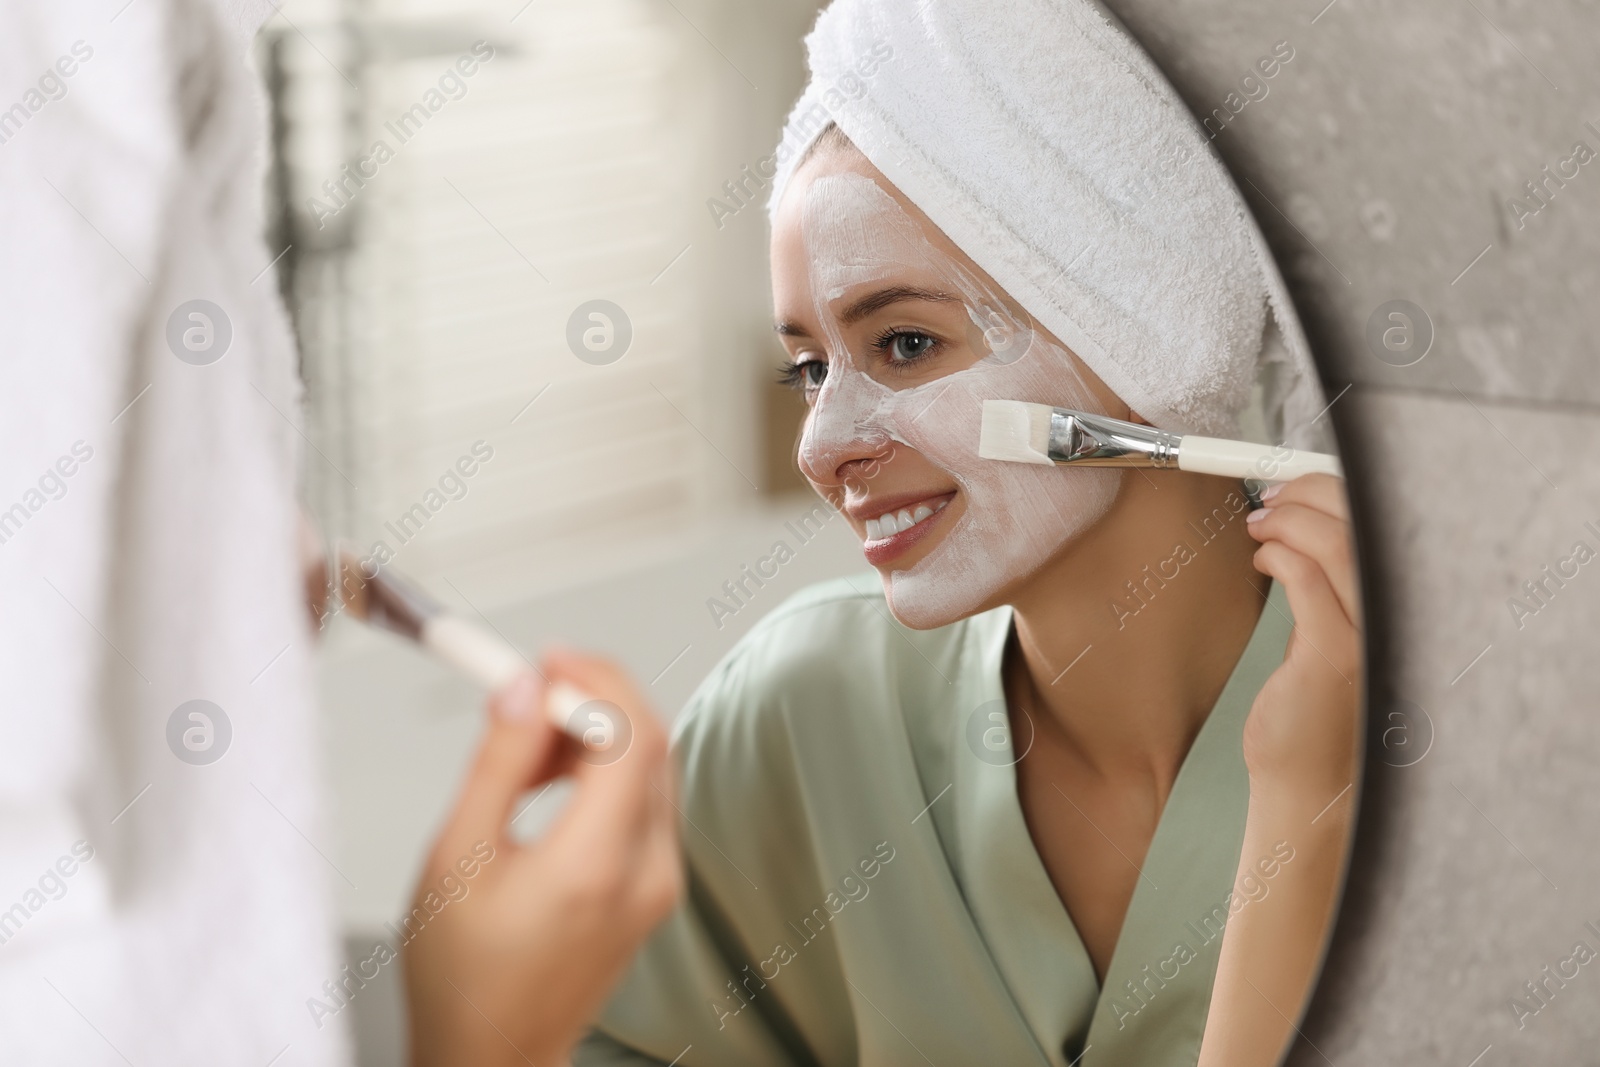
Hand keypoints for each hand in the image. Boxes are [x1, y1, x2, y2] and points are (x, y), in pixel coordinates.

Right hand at [403, 650, 680, 1066]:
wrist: (493, 1056)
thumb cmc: (463, 979)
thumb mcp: (457, 856)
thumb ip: (498, 762)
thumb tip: (522, 688)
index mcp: (598, 863)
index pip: (631, 733)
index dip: (592, 679)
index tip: (544, 661)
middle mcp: (646, 871)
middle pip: (649, 743)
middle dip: (589, 701)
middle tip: (524, 697)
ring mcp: (658, 883)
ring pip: (648, 769)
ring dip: (594, 737)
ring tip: (520, 753)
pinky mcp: (653, 889)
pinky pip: (642, 802)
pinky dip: (601, 773)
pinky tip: (546, 785)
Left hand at [1199, 474, 1361, 1066]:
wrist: (1310, 790)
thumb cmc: (1313, 722)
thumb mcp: (1331, 649)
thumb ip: (1329, 599)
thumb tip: (1300, 542)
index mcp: (1399, 618)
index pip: (1386, 533)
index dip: (1342, 496)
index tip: (1300, 487)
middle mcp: (1397, 624)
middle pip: (1367, 528)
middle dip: (1314, 496)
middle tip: (1272, 497)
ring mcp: (1372, 639)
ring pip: (1339, 546)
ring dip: (1293, 521)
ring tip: (1259, 523)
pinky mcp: (1335, 656)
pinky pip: (1309, 581)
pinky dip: (1282, 556)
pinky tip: (1260, 557)